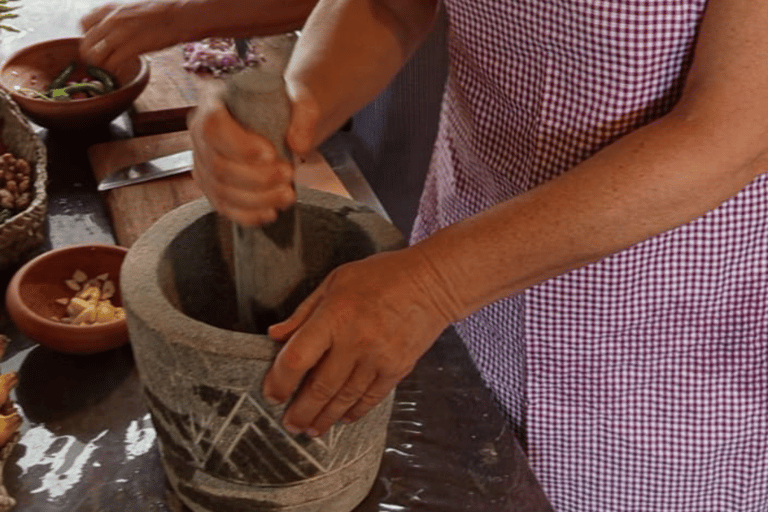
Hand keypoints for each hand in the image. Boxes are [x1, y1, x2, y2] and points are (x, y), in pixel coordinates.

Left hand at [79, 1, 185, 71]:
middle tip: (101, 66)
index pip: (84, 24)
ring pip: (95, 56)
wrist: (180, 15)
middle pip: (87, 44)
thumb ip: (119, 19)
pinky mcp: (132, 47)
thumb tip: (114, 33)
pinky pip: (111, 64)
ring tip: (109, 72)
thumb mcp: (133, 9)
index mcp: (110, 9)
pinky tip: (118, 76)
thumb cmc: (163, 14)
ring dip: (99, 68)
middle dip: (91, 58)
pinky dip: (112, 74)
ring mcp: (121, 33)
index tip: (98, 45)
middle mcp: (111, 20)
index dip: (88, 37)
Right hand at [187, 81, 319, 225]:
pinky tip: (270, 212)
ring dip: (257, 199)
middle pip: (218, 165)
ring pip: (220, 190)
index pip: (213, 127)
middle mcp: (200, 133)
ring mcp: (203, 162)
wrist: (283, 120)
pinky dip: (247, 214)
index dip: (240, 146)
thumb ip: (304, 115)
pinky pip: (223, 206)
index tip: (272, 154)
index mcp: (213, 101)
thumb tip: (298, 144)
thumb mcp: (301, 99)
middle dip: (257, 178)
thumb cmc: (284, 105)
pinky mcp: (212, 186)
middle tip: (288, 174)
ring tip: (287, 194)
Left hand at [261, 246, 455, 436]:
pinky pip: (371, 398)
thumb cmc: (381, 276)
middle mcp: (355, 342)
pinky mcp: (398, 369)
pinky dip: (355, 411)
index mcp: (335, 316)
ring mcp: (379, 358)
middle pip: (320, 388)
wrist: (432, 283)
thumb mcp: (336, 281)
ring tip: (311, 429)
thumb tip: (275, 336)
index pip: (298, 358)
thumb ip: (304, 312)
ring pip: (345, 399)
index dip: (280, 381)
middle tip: (289, 424)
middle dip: (300, 411)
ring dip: (325, 418)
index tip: (272, 393)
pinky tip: (342, 418)